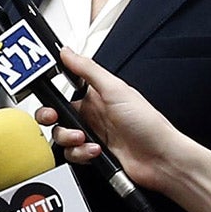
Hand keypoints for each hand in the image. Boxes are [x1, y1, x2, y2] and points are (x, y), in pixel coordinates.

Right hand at [36, 47, 189, 191]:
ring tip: (84, 138)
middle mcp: (93, 115)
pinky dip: (80, 154)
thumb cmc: (148, 124)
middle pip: (57, 116)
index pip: (65, 91)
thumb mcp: (116, 90)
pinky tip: (95, 151)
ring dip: (68, 139)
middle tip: (54, 119)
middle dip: (51, 119)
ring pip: (62, 136)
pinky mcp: (93, 155)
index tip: (49, 101)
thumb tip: (68, 52)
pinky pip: (73, 154)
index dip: (52, 96)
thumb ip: (88, 70)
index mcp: (97, 96)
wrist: (161, 159)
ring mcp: (93, 136)